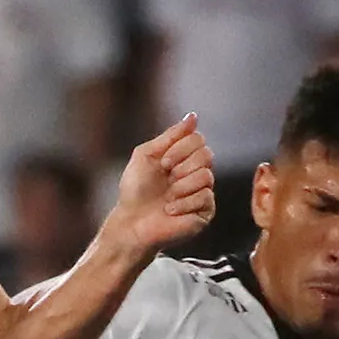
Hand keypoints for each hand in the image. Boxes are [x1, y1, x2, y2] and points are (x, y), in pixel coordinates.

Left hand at [102, 114, 216, 254]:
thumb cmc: (136, 190)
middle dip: (182, 166)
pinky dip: (183, 203)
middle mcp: (197, 172)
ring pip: (206, 176)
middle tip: (167, 179)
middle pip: (207, 154)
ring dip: (181, 186)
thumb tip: (193, 116)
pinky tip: (171, 211)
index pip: (199, 139)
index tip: (162, 163)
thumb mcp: (147, 154)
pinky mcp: (205, 212)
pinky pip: (205, 197)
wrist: (131, 222)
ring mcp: (203, 192)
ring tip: (168, 197)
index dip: (181, 148)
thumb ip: (171, 135)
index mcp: (184, 157)